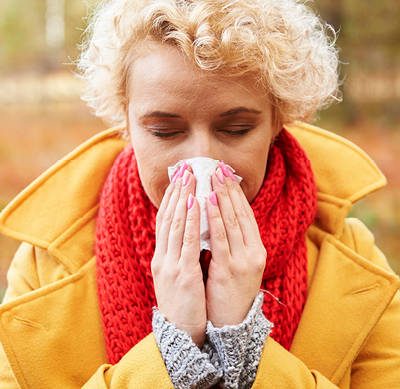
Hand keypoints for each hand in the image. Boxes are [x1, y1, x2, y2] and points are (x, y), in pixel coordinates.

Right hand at [151, 165, 206, 346]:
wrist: (180, 333)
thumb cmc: (182, 303)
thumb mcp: (177, 274)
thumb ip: (179, 253)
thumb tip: (189, 233)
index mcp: (161, 257)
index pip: (164, 221)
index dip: (171, 198)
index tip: (178, 178)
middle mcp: (162, 257)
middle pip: (167, 217)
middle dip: (176, 191)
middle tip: (183, 168)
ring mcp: (170, 264)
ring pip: (175, 224)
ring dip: (182, 198)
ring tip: (189, 176)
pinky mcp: (182, 274)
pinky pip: (186, 241)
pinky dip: (189, 220)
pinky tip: (194, 203)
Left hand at [206, 163, 265, 326]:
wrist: (231, 325)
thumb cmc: (230, 292)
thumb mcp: (236, 264)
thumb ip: (231, 242)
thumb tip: (218, 217)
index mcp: (256, 249)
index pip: (246, 214)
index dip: (236, 192)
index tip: (226, 174)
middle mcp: (254, 251)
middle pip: (240, 213)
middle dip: (228, 188)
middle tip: (218, 166)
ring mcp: (243, 260)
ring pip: (231, 221)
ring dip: (221, 196)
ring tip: (212, 176)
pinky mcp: (229, 269)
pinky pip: (220, 238)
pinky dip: (213, 217)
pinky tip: (205, 201)